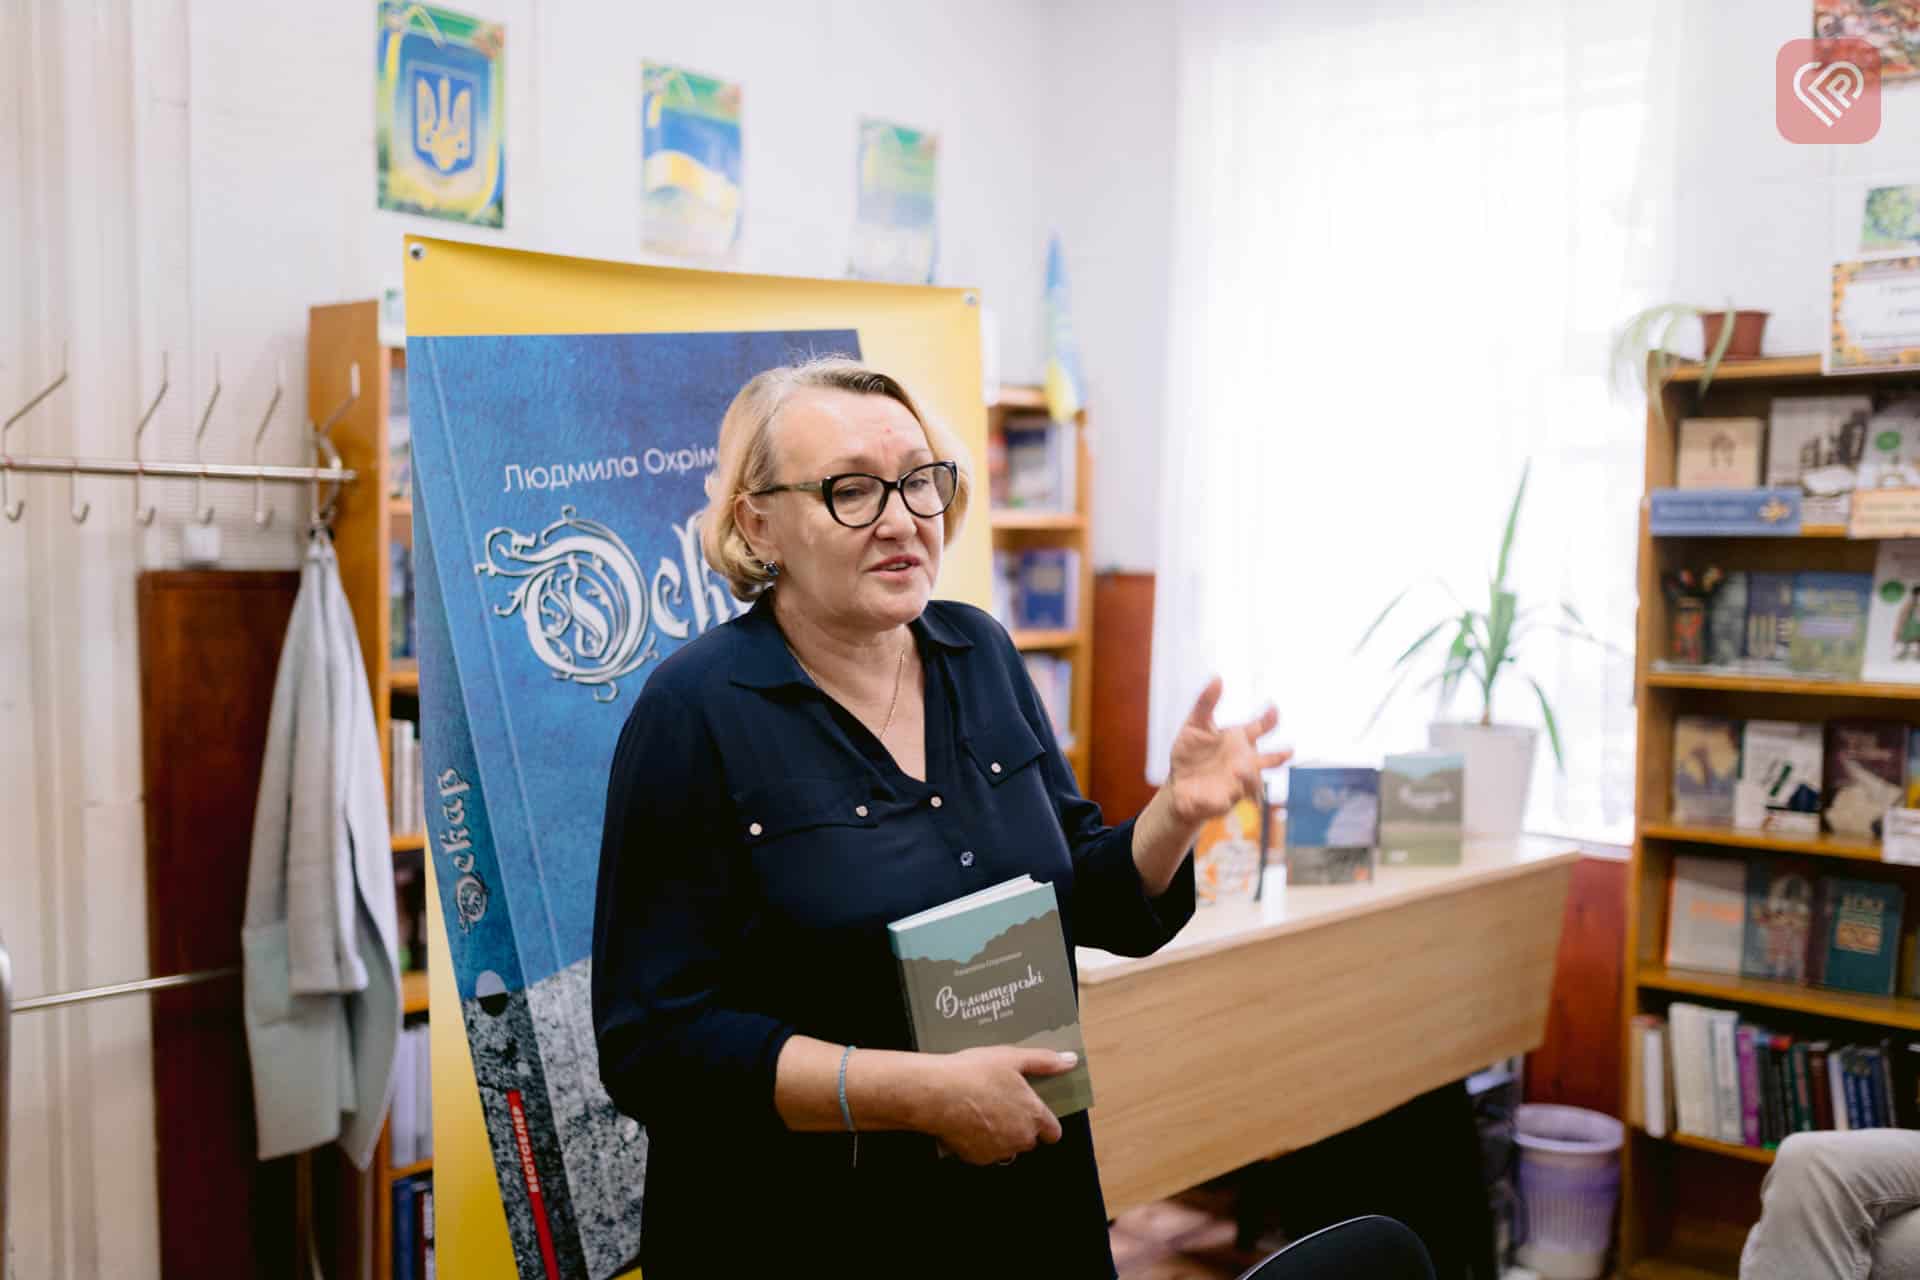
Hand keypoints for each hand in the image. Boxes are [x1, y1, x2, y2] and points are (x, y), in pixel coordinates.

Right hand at [921, 1046, 1073, 1164]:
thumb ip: (1044, 1061)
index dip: (1045, 1122)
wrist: (936, 1094)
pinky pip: (985, 1152)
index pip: (1053, 1132)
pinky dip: (979, 1141)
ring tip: (982, 1110)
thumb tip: (1070, 1060)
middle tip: (1001, 1103)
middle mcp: (1020, 1138)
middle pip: (1029, 1139)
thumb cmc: (975, 1073)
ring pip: (1007, 1147)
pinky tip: (967, 1121)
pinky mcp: (976, 1158)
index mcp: (1033, 1115)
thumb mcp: (1012, 1058)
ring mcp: (998, 1151)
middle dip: (1020, 1126)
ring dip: (1000, 1135)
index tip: (1031, 1110)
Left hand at [1165, 677, 1291, 825]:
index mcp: (1238, 740)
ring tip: (1240, 769)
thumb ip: (1206, 702)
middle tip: (1287, 751)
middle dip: (1275, 757)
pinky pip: (1224, 801)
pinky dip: (1223, 798)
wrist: (1178, 785)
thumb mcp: (1195, 724)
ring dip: (1248, 777)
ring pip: (1249, 782)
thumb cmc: (1192, 753)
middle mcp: (1243, 761)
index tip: (1273, 709)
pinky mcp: (1222, 802)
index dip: (1268, 719)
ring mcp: (1236, 783)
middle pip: (1265, 760)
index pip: (1259, 728)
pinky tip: (1220, 793)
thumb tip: (1217, 678)